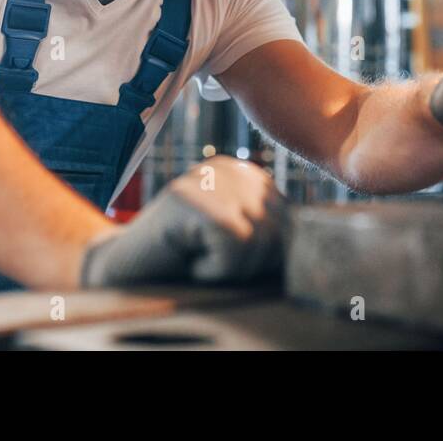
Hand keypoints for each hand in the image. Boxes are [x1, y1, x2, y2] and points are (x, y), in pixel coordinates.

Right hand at [79, 156, 285, 287]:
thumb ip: (275, 239)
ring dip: (230, 268)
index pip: (296, 226)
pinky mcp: (189, 195)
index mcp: (252, 178)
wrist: (121, 274)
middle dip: (251, 265)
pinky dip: (213, 267)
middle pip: (281, 234)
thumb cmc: (184, 268)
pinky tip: (188, 258)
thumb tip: (322, 246)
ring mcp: (208, 177)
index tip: (227, 261)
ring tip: (197, 258)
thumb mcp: (241, 249)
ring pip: (260, 239)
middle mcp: (234, 169)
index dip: (267, 260)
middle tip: (209, 262)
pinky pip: (234, 242)